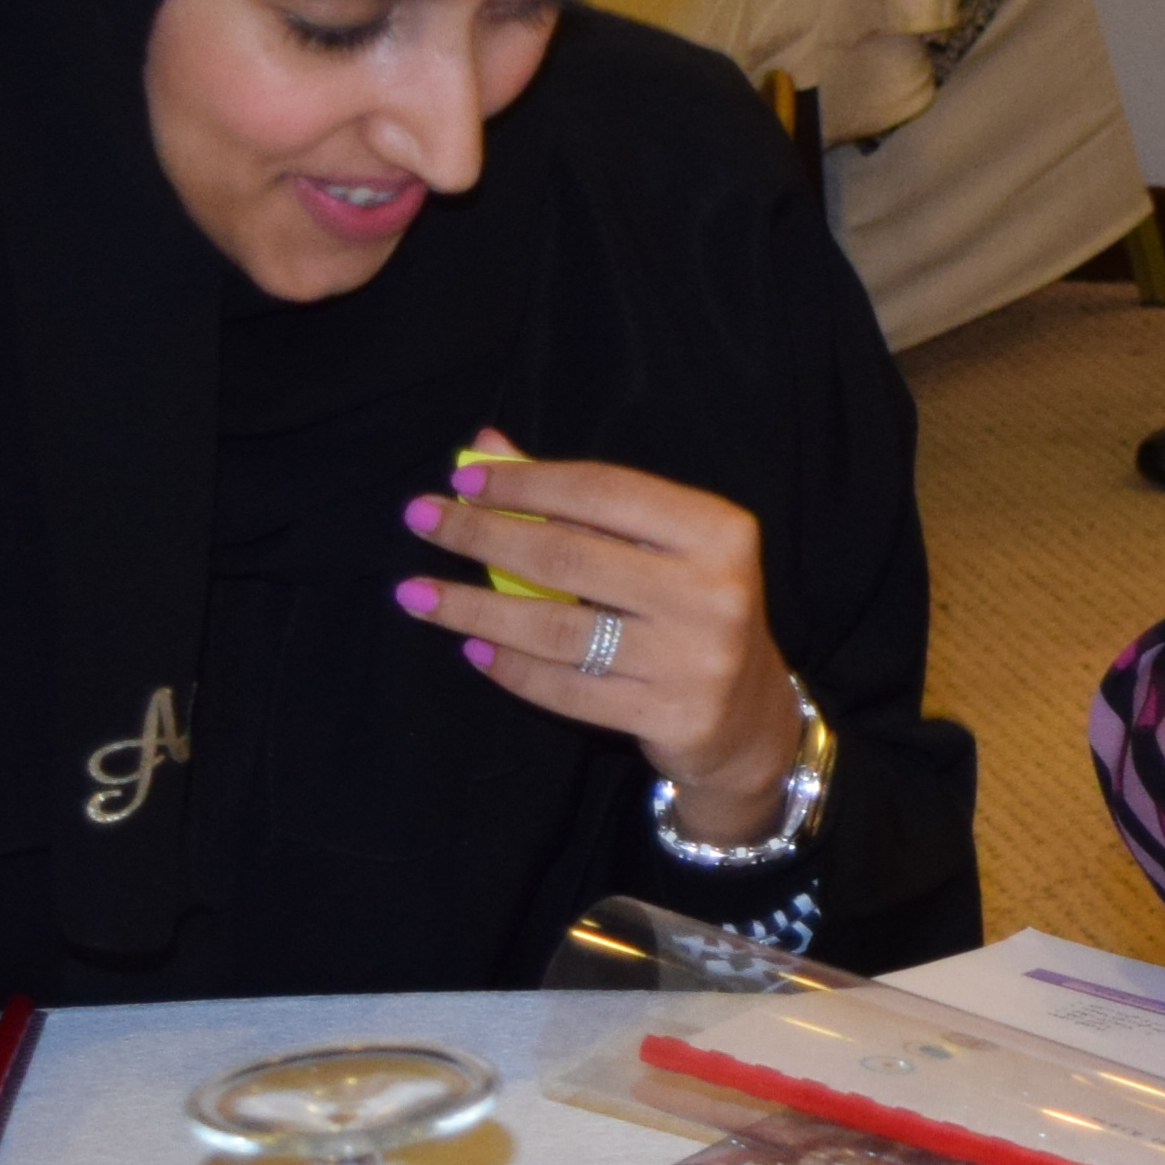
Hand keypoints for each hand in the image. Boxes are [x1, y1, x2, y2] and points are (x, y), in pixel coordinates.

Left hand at [396, 431, 807, 838]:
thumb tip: (486, 448)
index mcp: (717, 531)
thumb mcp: (655, 548)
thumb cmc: (691, 610)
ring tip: (416, 593)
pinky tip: (471, 647)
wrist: (749, 715)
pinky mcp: (669, 715)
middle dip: (481, 534)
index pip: (603, 490)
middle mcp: (712, 591)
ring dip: (472, 607)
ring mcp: (693, 658)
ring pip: (555, 627)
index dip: (526, 482)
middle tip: (420, 520)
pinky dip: (509, 667)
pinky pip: (566, 687)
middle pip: (567, 555)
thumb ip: (577, 499)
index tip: (462, 480)